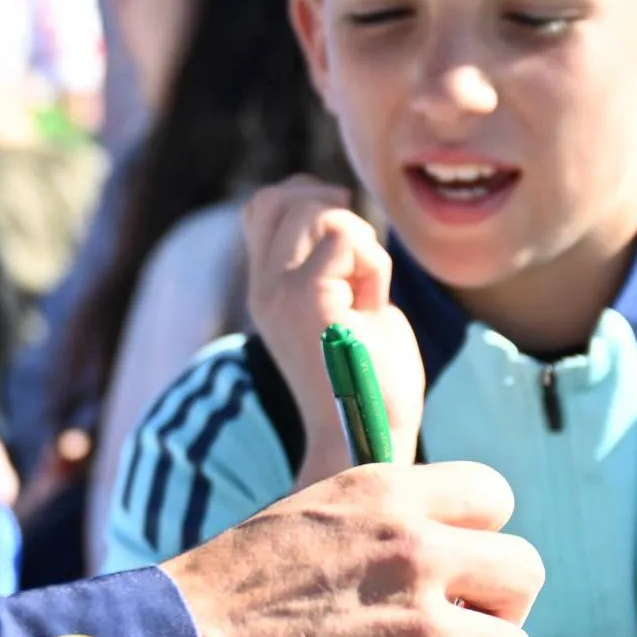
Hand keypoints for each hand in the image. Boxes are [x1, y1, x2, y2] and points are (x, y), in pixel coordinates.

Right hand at [159, 458, 537, 636]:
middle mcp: (417, 552)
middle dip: (498, 605)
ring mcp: (423, 629)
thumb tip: (432, 540)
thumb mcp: (306, 518)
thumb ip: (379, 523)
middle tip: (458, 630)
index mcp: (387, 496)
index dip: (479, 538)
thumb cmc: (225, 593)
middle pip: (524, 571)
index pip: (494, 498)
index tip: (454, 568)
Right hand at [239, 178, 422, 481]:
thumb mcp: (347, 306)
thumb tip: (340, 212)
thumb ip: (334, 263)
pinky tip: (373, 307)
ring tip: (365, 296)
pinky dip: (375, 265)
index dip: (309, 202)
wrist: (367, 439)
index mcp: (267, 290)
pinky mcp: (305, 299)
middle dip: (336, 216)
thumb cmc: (371, 381)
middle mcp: (262, 288)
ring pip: (318, 211)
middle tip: (360, 273)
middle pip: (283, 197)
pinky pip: (347, 238)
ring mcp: (277, 292)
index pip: (263, 206)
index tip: (347, 250)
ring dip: (361, 245)